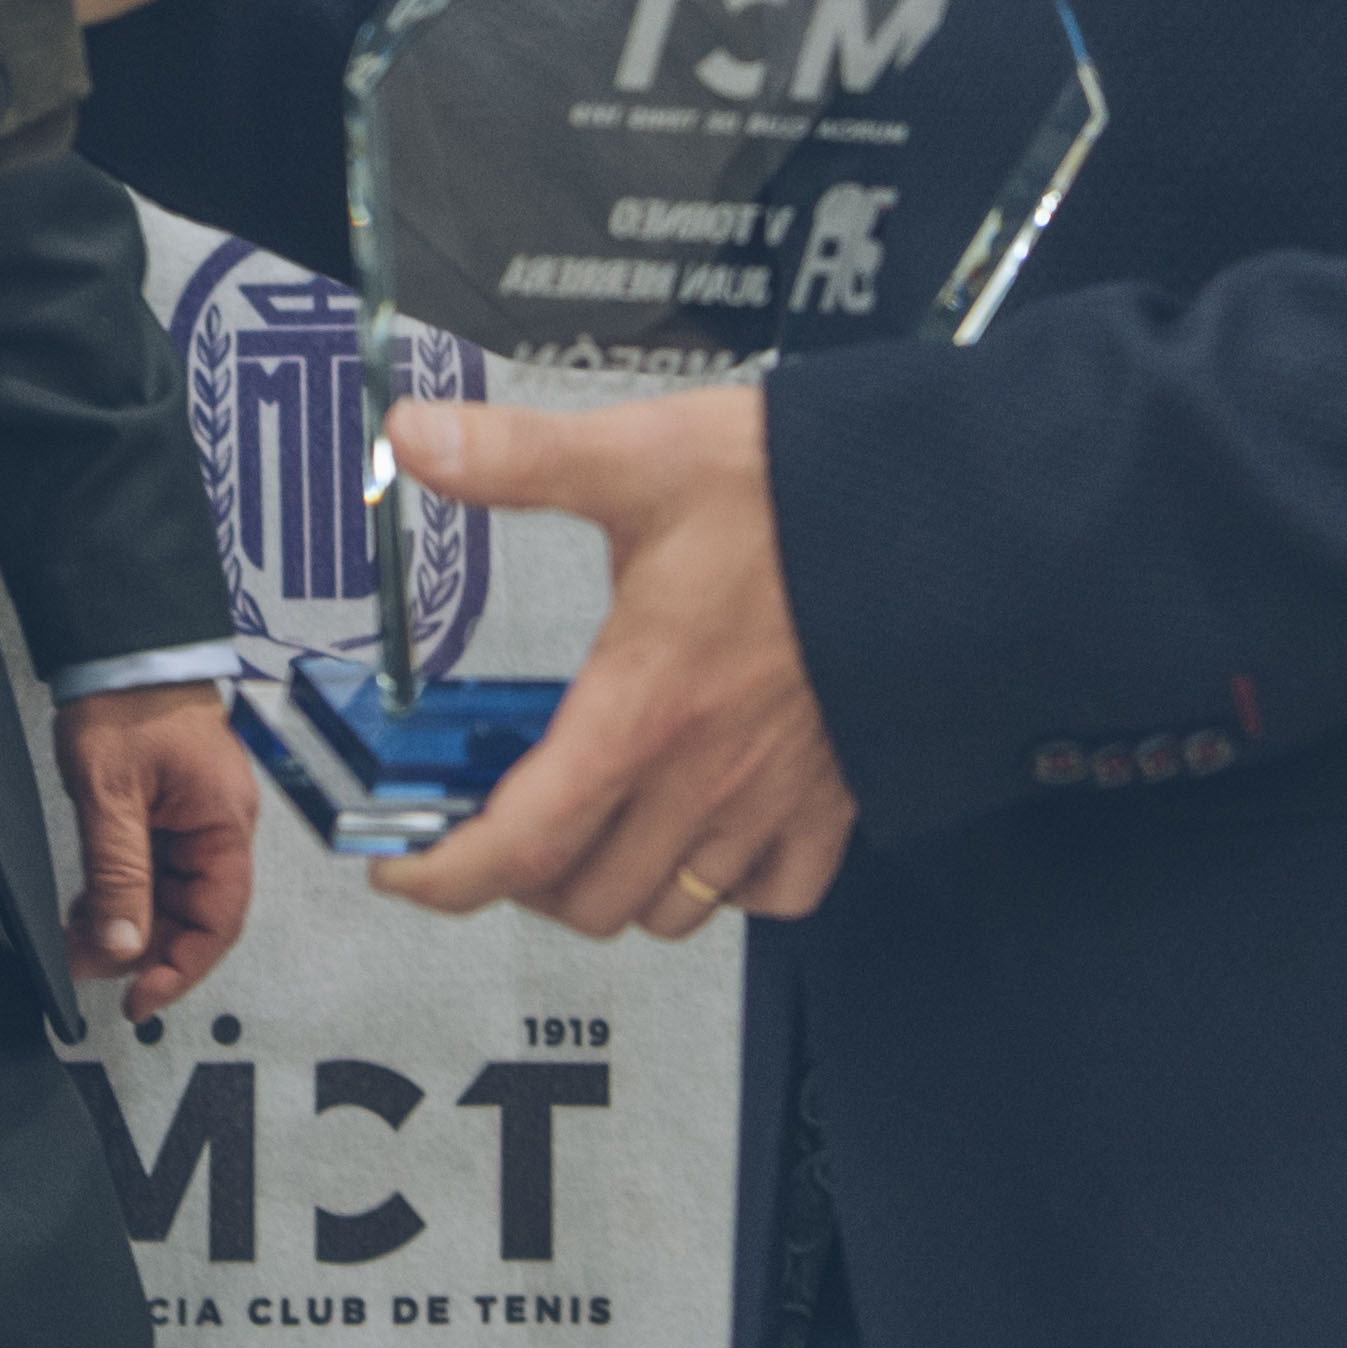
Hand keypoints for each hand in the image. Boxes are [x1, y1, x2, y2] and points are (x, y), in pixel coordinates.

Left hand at [48, 679, 258, 1011]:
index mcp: (224, 824)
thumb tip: (122, 947)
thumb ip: (119, 875)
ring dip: (129, 925)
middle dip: (145, 950)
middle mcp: (218, 826)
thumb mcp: (113, 795)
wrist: (119, 644)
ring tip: (78, 943)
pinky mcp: (167, 809)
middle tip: (89, 969)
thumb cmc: (128, 701)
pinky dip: (121, 894)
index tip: (139, 1000)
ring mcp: (194, 818)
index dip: (182, 968)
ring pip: (170, 897)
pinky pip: (152, 869)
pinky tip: (86, 909)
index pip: (219, 920)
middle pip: (194, 914)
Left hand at [370, 382, 853, 941]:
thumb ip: (520, 457)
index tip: (402, 867)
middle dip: (521, 878)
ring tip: (586, 828)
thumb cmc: (802, 494)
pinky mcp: (835, 800)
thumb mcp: (642, 457)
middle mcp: (706, 775)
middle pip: (585, 896)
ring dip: (614, 886)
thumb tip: (416, 438)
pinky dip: (726, 888)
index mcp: (643, 707)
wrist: (944, 516)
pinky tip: (700, 834)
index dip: (444, 875)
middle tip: (495, 820)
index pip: (520, 842)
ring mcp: (774, 798)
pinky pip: (773, 895)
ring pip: (672, 909)